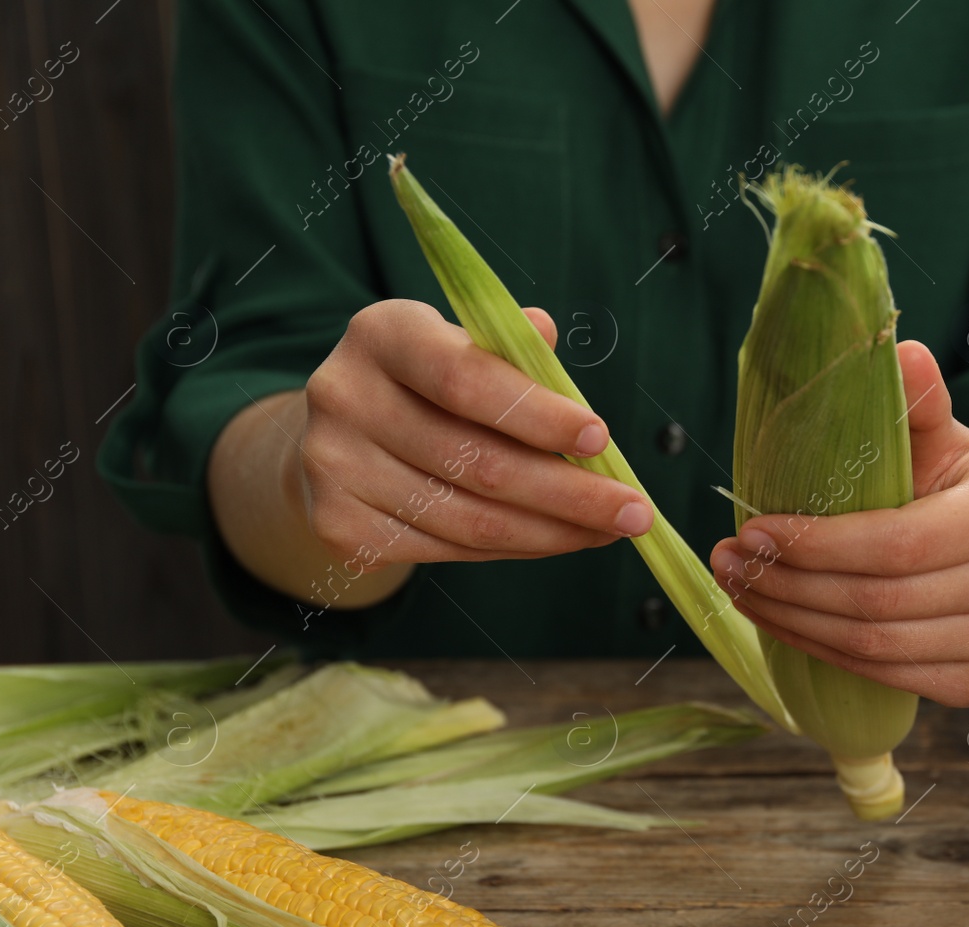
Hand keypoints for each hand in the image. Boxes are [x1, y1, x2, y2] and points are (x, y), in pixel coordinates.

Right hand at [298, 299, 652, 566]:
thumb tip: (545, 336)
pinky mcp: (338, 525)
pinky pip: (448, 550)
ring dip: (553, 532)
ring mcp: (333, 466)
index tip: (601, 438)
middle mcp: (345, 397)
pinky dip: (514, 549)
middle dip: (570, 494)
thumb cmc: (430, 383)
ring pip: (469, 519)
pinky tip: (557, 540)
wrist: (344, 437)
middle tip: (635, 512)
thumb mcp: (465, 344)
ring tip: (608, 530)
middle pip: (477, 463)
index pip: (466, 379)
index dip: (537, 414)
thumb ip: (509, 345)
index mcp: (383, 334)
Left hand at [708, 341, 968, 706]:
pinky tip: (784, 622)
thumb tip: (900, 350)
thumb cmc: (961, 484)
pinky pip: (889, 678)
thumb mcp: (944, 438)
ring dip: (795, 621)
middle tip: (730, 562)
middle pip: (882, 601)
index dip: (819, 545)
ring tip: (742, 588)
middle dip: (791, 585)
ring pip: (878, 648)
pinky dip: (824, 652)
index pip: (901, 543)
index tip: (752, 529)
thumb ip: (918, 404)